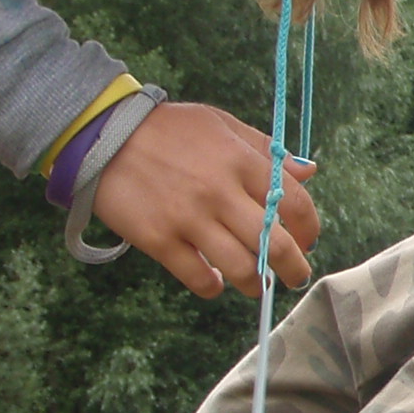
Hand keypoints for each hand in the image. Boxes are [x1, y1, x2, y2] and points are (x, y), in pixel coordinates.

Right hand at [92, 102, 318, 298]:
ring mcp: (189, 219)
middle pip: (277, 245)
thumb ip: (267, 151)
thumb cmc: (168, 129)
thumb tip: (309, 172)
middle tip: (295, 276)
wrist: (104, 134)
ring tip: (255, 284)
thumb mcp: (221, 125)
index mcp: (241, 161)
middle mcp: (220, 192)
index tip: (307, 241)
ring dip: (255, 284)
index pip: (296, 204)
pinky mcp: (159, 240)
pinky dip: (213, 287)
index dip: (309, 229)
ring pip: (241, 269)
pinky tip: (214, 282)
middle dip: (294, 269)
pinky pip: (198, 278)